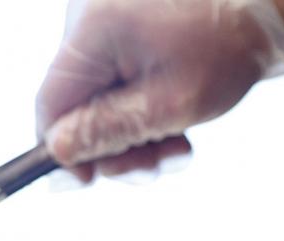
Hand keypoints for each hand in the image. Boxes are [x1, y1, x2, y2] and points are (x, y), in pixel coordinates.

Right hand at [38, 0, 283, 182]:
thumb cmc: (233, 39)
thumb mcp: (172, 102)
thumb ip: (108, 130)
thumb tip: (58, 153)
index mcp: (92, 31)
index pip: (50, 106)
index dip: (65, 150)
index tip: (89, 178)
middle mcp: (88, 19)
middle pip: (75, 105)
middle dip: (113, 145)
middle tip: (150, 165)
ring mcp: (106, 22)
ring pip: (98, 98)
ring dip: (133, 132)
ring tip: (175, 143)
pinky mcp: (124, 25)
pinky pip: (117, 80)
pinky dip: (142, 106)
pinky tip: (174, 121)